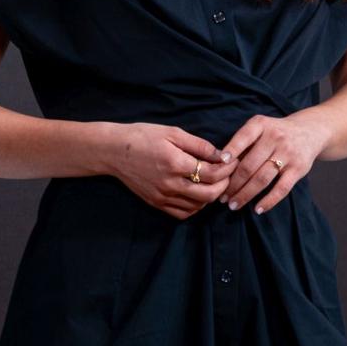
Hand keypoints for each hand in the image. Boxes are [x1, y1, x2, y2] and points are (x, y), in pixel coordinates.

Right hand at [107, 122, 238, 219]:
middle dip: (225, 184)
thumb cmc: (142, 137)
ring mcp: (163, 196)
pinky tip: (198, 195)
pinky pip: (183, 213)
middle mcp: (170, 184)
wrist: (113, 152)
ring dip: (211, 196)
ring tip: (215, 183)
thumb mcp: (172, 132)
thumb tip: (221, 154)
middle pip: (209, 194)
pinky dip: (195, 207)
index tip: (232, 161)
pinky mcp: (156, 203)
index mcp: (175, 163)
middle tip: (228, 175)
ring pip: (198, 206)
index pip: (213, 173)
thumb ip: (199, 145)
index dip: (227, 168)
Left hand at [218, 110, 329, 213]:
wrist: (310, 131)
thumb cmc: (275, 133)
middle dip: (233, 184)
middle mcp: (275, 137)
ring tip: (234, 205)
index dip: (231, 150)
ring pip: (262, 179)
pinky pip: (281, 188)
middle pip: (249, 165)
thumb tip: (221, 168)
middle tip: (222, 198)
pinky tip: (257, 209)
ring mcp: (288, 153)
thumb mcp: (260, 128)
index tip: (219, 165)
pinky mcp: (299, 168)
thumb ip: (244, 144)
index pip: (243, 137)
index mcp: (261, 125)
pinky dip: (269, 201)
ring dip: (245, 195)